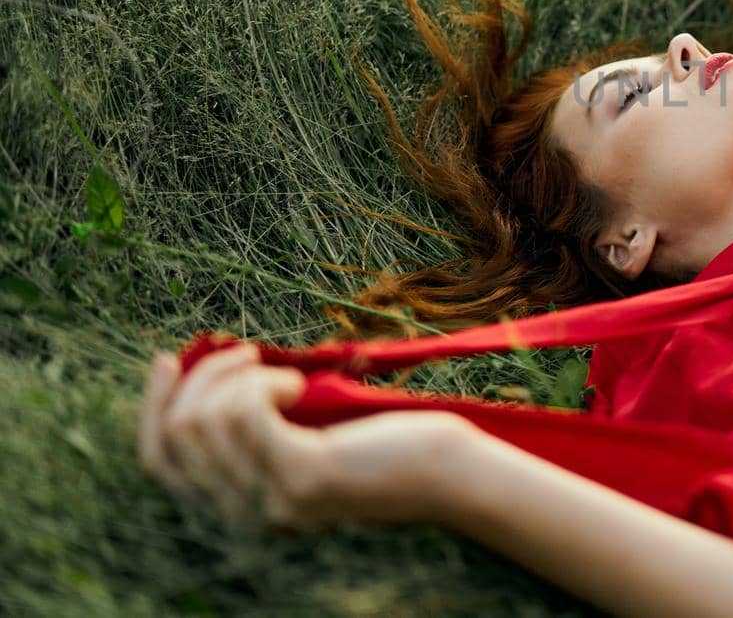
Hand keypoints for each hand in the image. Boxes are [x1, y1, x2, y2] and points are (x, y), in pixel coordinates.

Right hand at [139, 343, 466, 529]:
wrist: (447, 475)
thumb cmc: (383, 444)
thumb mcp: (307, 433)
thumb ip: (257, 422)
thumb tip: (207, 370)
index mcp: (239, 503)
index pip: (158, 460)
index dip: (152, 407)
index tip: (168, 357)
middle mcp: (245, 513)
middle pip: (173, 436)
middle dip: (198, 378)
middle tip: (244, 351)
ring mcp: (270, 499)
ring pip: (202, 421)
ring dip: (235, 377)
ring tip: (283, 371)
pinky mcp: (301, 476)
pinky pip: (243, 416)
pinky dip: (261, 384)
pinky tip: (297, 384)